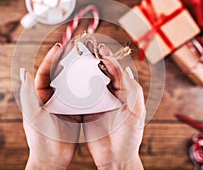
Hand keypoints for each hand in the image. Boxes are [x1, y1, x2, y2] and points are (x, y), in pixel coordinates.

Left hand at [20, 43, 79, 169]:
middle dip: (66, 60)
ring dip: (78, 71)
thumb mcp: (32, 114)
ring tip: (86, 59)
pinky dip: (86, 87)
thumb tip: (24, 71)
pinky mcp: (74, 111)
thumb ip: (28, 93)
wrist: (52, 158)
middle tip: (75, 48)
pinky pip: (81, 95)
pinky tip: (94, 78)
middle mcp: (51, 97)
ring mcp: (63, 104)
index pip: (44, 72)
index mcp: (38, 96)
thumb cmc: (40, 138)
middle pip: (58, 74)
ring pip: (71, 83)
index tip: (60, 46)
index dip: (51, 58)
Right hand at [83, 45, 145, 169]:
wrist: (116, 157)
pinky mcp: (86, 110)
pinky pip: (80, 94)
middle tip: (84, 47)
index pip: (114, 69)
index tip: (98, 47)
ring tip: (75, 57)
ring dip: (82, 68)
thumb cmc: (129, 135)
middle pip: (100, 71)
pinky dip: (74, 84)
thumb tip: (119, 66)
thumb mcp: (134, 108)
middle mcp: (110, 94)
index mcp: (123, 91)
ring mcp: (97, 101)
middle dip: (92, 58)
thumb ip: (129, 86)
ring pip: (89, 80)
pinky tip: (68, 76)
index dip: (106, 57)